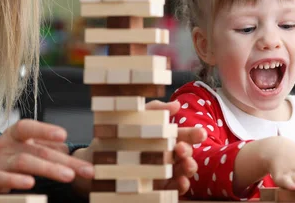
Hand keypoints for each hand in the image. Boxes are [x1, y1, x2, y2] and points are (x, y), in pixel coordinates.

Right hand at [0, 119, 93, 193]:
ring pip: (24, 163)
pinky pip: (4, 179)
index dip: (45, 130)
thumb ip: (45, 148)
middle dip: (65, 161)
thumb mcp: (25, 149)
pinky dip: (17, 181)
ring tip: (68, 176)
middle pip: (38, 150)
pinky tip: (31, 184)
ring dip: (48, 169)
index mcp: (16, 134)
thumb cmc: (5, 159)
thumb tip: (68, 149)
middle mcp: (8, 145)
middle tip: (86, 170)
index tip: (64, 135)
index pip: (29, 127)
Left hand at [71, 100, 206, 196]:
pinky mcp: (155, 188)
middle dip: (189, 151)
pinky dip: (180, 186)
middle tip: (183, 148)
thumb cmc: (114, 137)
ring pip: (182, 171)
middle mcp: (165, 155)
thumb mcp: (132, 118)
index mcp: (162, 138)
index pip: (182, 136)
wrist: (93, 161)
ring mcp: (161, 172)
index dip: (193, 135)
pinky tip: (181, 182)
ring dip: (189, 168)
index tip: (201, 134)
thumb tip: (176, 105)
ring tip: (187, 165)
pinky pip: (172, 189)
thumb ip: (153, 110)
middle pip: (185, 154)